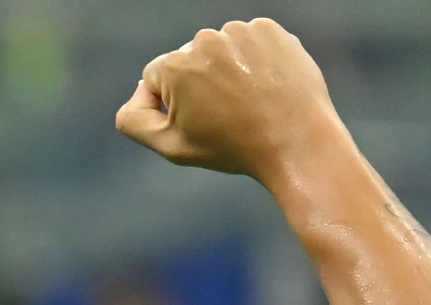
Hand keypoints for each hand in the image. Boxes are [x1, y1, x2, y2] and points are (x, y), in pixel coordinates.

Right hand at [115, 19, 341, 180]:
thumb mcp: (172, 147)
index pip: (154, 79)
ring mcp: (240, 31)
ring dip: (228, 73)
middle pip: (188, 62)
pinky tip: (265, 88)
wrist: (296, 141)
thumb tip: (134, 97)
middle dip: (200, 86)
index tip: (198, 123)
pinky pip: (249, 44)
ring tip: (248, 103)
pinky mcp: (269, 30)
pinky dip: (254, 63)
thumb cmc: (232, 148)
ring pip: (220, 52)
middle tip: (226, 117)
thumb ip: (134, 122)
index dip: (170, 105)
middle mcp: (204, 40)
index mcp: (175, 66)